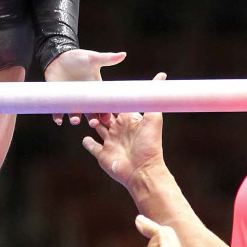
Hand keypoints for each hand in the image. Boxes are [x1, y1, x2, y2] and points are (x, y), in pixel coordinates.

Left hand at [43, 48, 125, 125]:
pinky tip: (59, 120)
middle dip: (93, 120)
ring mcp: (71, 101)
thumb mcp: (92, 59)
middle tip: (93, 122)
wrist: (58, 57)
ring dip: (75, 120)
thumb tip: (123, 54)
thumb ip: (106, 58)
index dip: (105, 113)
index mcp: (94, 91)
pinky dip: (58, 117)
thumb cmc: (77, 58)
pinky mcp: (59, 100)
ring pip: (75, 115)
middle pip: (90, 114)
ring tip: (75, 120)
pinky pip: (59, 112)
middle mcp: (83, 99)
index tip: (106, 117)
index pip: (102, 105)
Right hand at [82, 72, 166, 189]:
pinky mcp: (103, 155)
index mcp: (129, 121)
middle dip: (97, 109)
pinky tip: (85, 138)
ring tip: (85, 117)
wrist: (143, 171)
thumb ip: (153, 98)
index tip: (100, 88)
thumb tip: (162, 75)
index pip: (117, 106)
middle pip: (105, 116)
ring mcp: (110, 143)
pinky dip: (88, 142)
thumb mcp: (153, 117)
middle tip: (88, 100)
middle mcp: (119, 131)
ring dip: (91, 122)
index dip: (109, 98)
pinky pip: (93, 147)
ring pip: (97, 129)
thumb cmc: (149, 145)